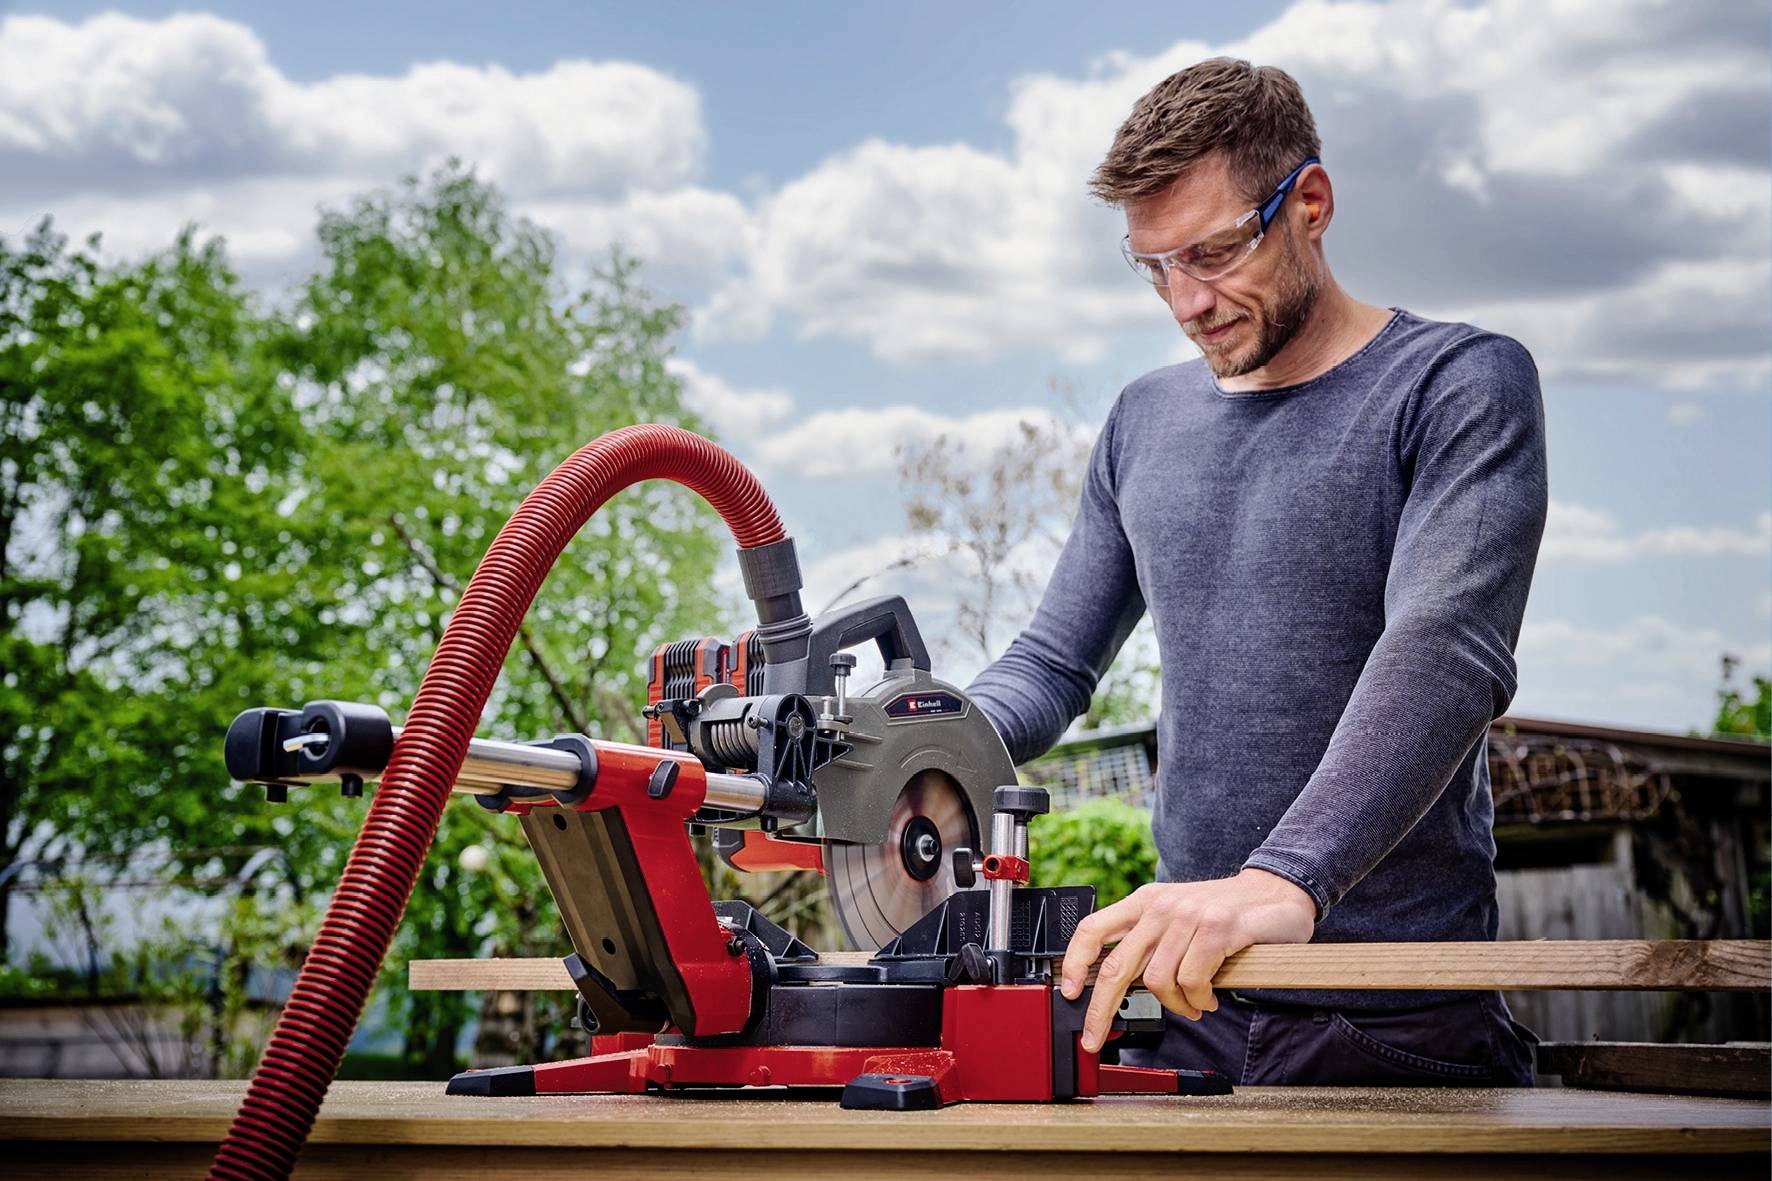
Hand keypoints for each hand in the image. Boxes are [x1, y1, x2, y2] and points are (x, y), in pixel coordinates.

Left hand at [1059, 868, 1315, 1052]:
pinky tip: (1210, 997)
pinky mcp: (1217, 929)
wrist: (1276, 894)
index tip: (1068, 992)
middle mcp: (1161, 906)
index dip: (1075, 962)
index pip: (1093, 929)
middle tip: (1095, 1036)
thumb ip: (1149, 943)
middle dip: (1100, 1009)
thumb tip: (1117, 983)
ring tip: (1194, 1005)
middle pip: (1116, 966)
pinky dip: (1199, 1000)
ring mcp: (1188, 916)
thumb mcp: (1176, 919)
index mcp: (1145, 902)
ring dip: (1176, 1006)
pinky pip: (1193, 981)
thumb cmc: (1225, 914)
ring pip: (1158, 981)